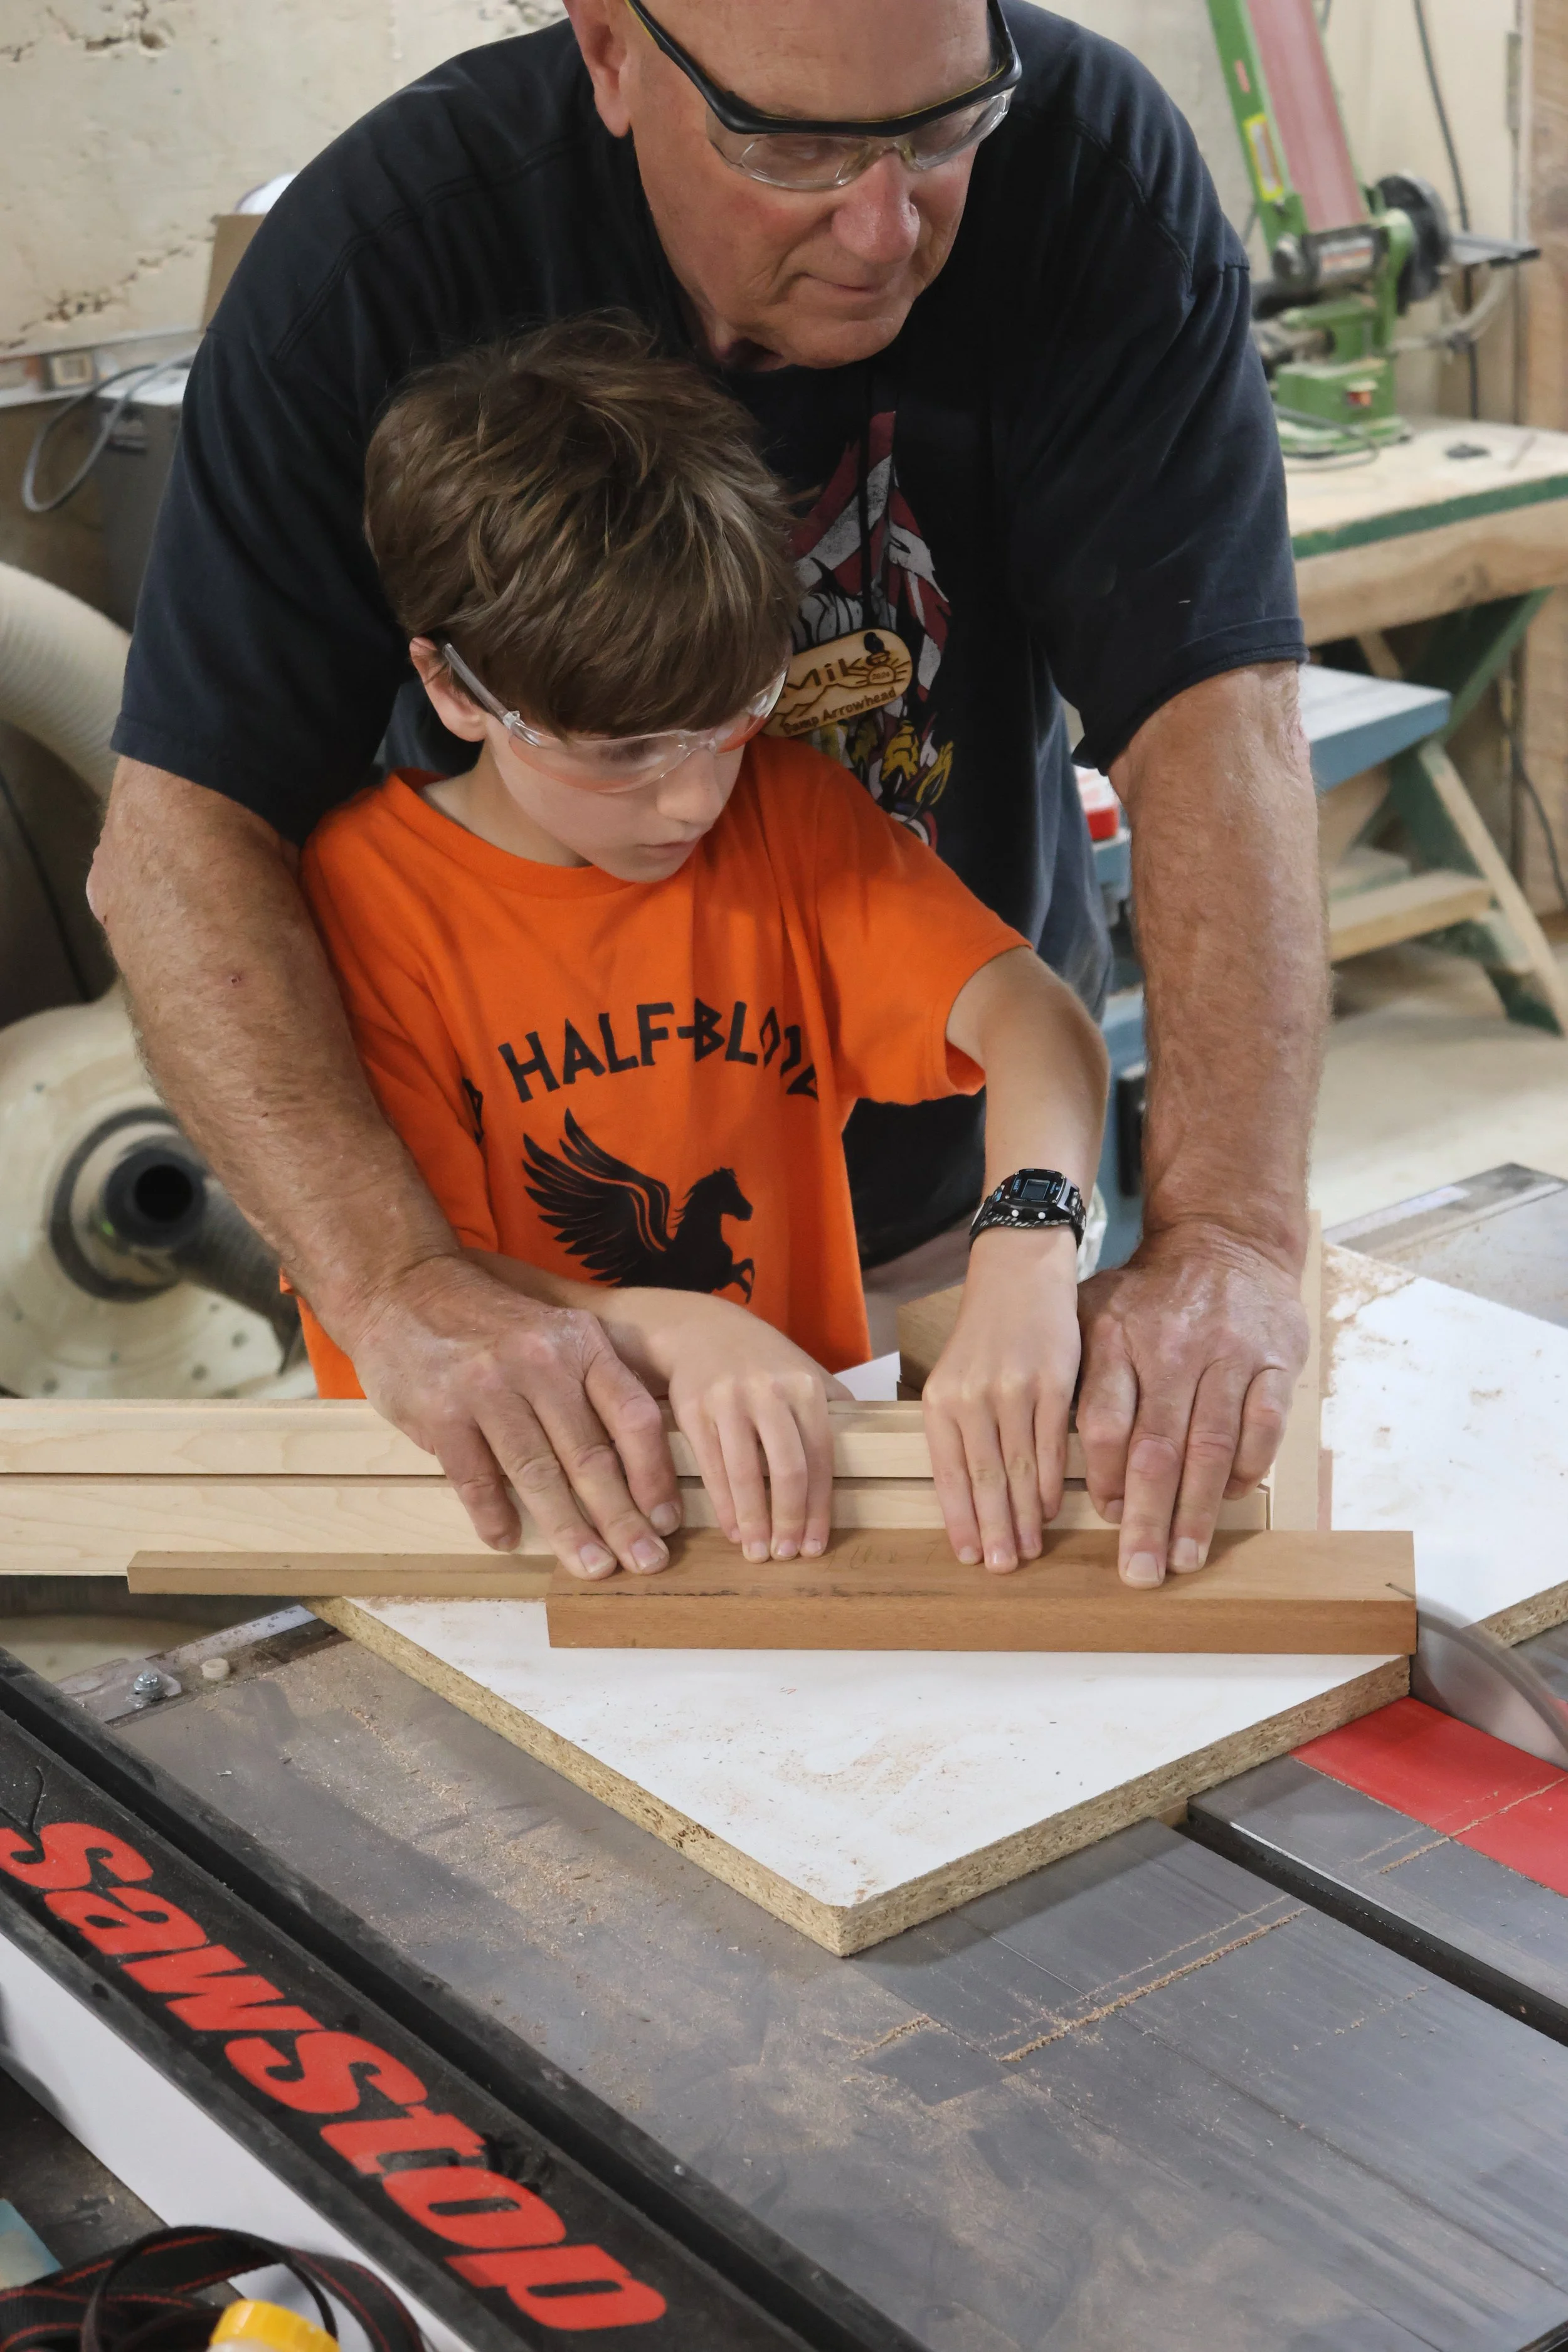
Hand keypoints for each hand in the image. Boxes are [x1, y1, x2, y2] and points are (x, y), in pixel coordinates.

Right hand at [345, 1254, 679, 1575]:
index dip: (655, 1475)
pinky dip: (493, 1516)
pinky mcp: (441, 1413)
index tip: (667, 1520)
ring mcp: (488, 1389)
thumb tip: (634, 1467)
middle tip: (646, 1562)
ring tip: (593, 1567)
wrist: (402, 1284)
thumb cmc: (489, 1319)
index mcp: (579, 1343)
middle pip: (591, 1456)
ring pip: (538, 1474)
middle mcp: (540, 1363)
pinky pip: (476, 1479)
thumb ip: (591, 1384)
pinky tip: (507, 1541)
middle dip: (622, 1518)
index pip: (633, 1416)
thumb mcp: (553, 1330)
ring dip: (569, 1529)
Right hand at [645, 1294, 843, 1561]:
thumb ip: (835, 1404)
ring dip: (753, 1520)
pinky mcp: (694, 1410)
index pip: (820, 1457)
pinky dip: (723, 1504)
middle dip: (790, 1519)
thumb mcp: (804, 1369)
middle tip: (789, 1554)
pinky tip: (732, 1528)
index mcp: (804, 1387)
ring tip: (758, 1552)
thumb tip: (874, 1440)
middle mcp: (769, 1391)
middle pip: (787, 1469)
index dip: (820, 1507)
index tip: (817, 1544)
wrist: (701, 1328)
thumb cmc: (761, 1359)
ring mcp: (728, 1400)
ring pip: (745, 1473)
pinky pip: (712, 1467)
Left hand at [921, 1228, 1080, 1569]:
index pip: (948, 1475)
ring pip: (1017, 1468)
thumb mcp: (955, 1378)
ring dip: (1024, 1516)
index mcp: (939, 1402)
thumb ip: (957, 1431)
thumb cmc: (984, 1335)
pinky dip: (1050, 1482)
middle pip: (983, 1480)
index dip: (959, 1520)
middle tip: (1004, 1568)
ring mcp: (1011, 1390)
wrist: (1017, 1276)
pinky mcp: (1050, 1382)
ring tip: (1029, 1550)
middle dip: (994, 1530)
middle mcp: (970, 1398)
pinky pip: (1050, 1444)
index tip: (970, 1557)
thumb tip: (969, 1497)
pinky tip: (1050, 1508)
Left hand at [1076, 1223, 1306, 1585]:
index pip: (1105, 1422)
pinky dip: (1248, 1469)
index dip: (1105, 1478)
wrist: (1224, 1241)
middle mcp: (1171, 1347)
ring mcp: (1228, 1354)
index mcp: (1116, 1337)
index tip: (1105, 1518)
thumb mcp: (1093, 1312)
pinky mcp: (1275, 1361)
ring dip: (1198, 1511)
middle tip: (1140, 1572)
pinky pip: (1263, 1428)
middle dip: (1147, 1518)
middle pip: (1156, 1448)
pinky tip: (1231, 1499)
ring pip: (1211, 1447)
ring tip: (1186, 1558)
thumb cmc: (1148, 1295)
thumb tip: (1049, 1455)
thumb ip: (1074, 1375)